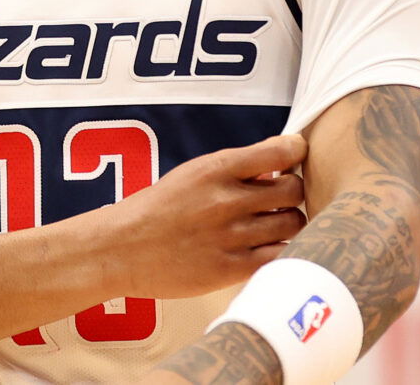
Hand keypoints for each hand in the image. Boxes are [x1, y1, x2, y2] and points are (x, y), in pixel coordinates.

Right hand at [100, 133, 307, 299]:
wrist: (123, 249)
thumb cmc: (157, 209)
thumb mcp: (192, 174)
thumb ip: (234, 169)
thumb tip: (276, 164)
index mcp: (216, 169)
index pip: (279, 151)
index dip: (295, 152)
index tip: (295, 156)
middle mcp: (228, 200)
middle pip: (294, 189)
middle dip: (292, 191)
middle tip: (281, 198)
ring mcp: (232, 236)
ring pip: (293, 224)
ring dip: (289, 222)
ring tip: (274, 224)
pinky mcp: (232, 268)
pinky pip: (280, 256)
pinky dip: (282, 250)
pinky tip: (269, 247)